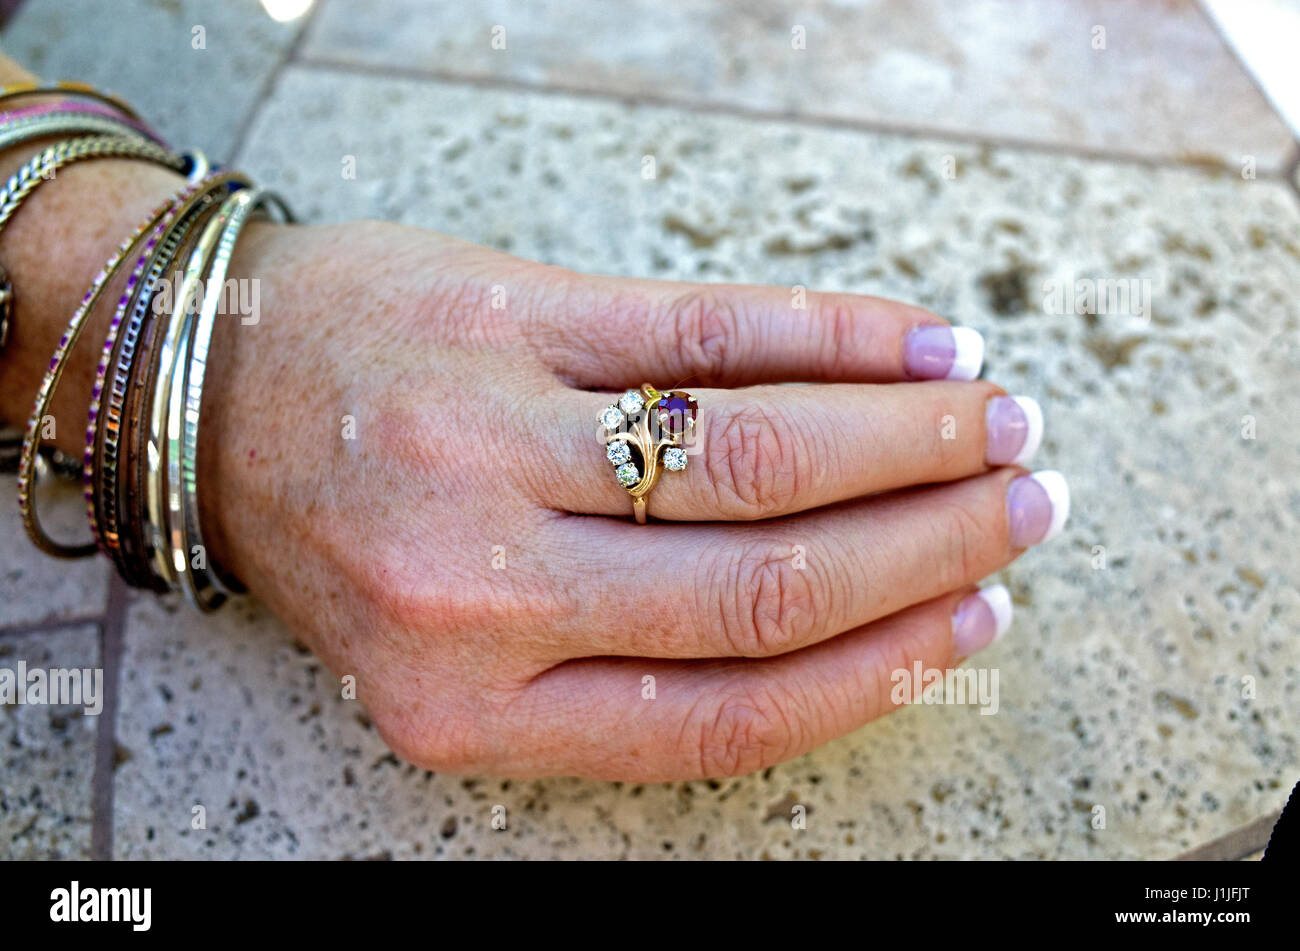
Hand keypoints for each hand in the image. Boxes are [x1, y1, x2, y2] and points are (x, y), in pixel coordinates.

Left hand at [202, 218, 1065, 779]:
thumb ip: (623, 648)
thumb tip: (849, 611)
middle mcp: (484, 585)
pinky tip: (916, 338)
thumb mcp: (459, 641)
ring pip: (754, 451)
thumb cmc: (351, 530)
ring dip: (907, 435)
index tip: (976, 617)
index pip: (730, 704)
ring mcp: (496, 437)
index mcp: (474, 705)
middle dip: (927, 544)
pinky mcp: (507, 314)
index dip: (883, 663)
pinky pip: (700, 328)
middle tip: (1026, 505)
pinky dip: (828, 334)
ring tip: (998, 419)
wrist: (210, 387)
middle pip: (764, 578)